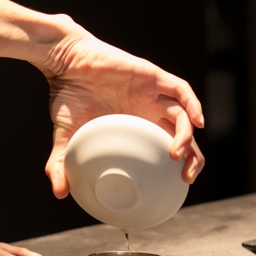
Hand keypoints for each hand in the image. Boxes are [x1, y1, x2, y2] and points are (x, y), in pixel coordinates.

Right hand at [38, 16, 204, 198]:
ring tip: (178, 154)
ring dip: (188, 136)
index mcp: (134, 125)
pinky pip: (181, 90)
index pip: (166, 148)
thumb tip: (58, 193)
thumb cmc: (67, 95)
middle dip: (192, 159)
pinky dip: (194, 105)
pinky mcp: (152, 76)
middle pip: (183, 136)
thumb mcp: (65, 134)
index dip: (177, 167)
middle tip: (184, 178)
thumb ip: (61, 162)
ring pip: (184, 116)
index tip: (175, 186)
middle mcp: (147, 110)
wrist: (64, 62)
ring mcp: (152, 93)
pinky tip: (197, 120)